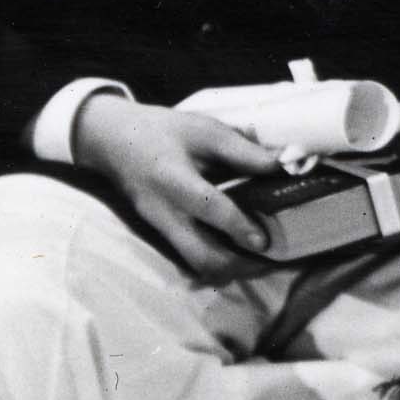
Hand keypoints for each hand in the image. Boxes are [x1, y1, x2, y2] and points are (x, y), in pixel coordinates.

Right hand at [74, 94, 279, 272]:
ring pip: (195, 262)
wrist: (113, 141)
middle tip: (272, 260)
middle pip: (199, 254)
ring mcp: (160, 226)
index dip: (237, 226)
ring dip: (229, 268)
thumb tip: (285, 165)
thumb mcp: (206, 131)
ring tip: (262, 261)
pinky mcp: (161, 232)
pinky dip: (216, 260)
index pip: (208, 208)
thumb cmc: (165, 132)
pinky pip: (189, 256)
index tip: (263, 242)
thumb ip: (244, 152)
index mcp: (174, 180)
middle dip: (238, 265)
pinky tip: (239, 253)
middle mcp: (164, 212)